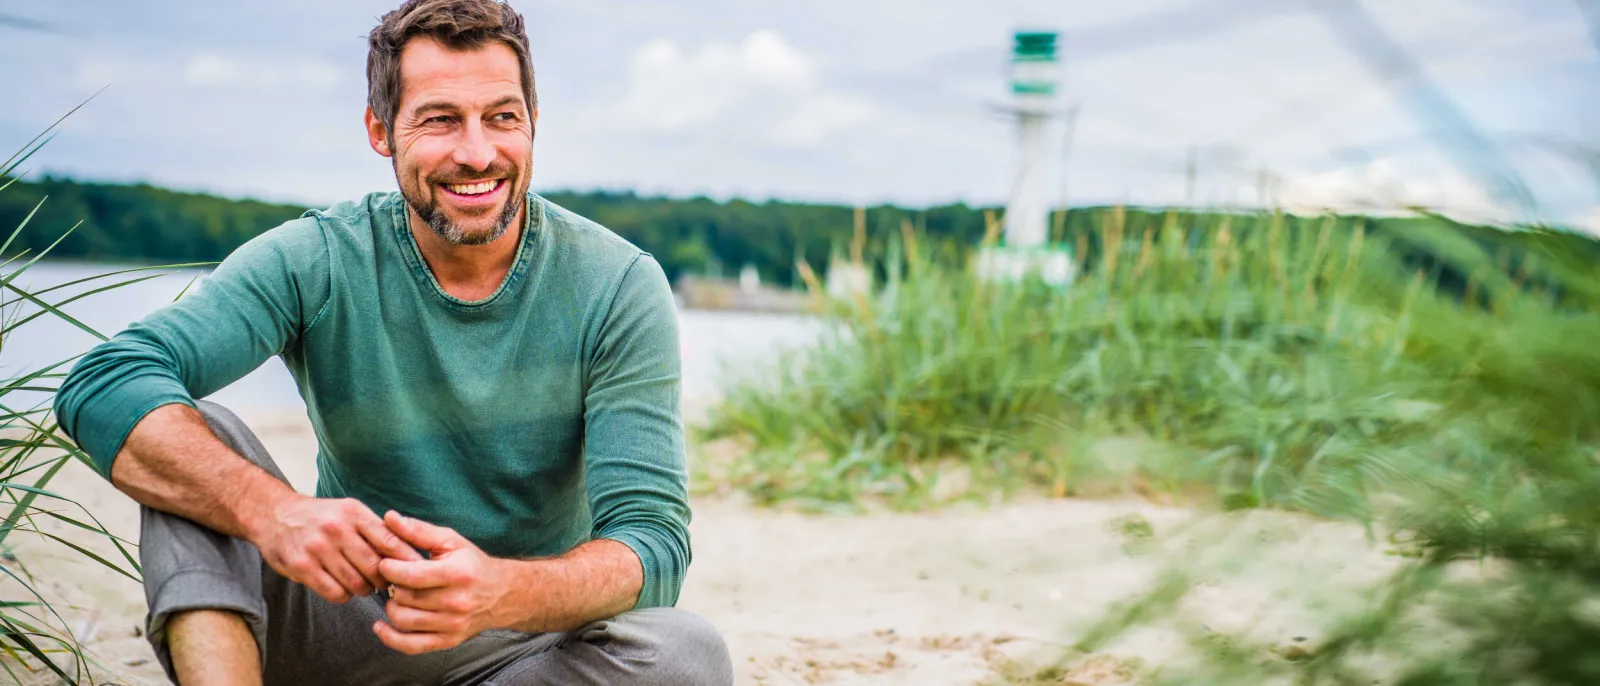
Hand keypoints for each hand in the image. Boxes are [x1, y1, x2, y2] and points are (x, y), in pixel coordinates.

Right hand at [252, 495, 421, 603]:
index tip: (416, 572)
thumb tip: (410, 553)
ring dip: (363, 589)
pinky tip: (341, 588)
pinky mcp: (301, 566)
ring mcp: (317, 548)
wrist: (275, 515)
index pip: (390, 541)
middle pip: (375, 567)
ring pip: (356, 583)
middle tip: (385, 584)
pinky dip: (343, 595)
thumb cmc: (321, 517)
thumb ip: (376, 529)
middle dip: (384, 580)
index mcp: (354, 513)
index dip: (406, 561)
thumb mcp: (350, 511)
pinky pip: (334, 592)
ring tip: (362, 585)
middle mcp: (337, 529)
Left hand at [373, 511, 514, 654]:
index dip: (389, 569)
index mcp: (457, 574)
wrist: (502, 594)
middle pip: (404, 598)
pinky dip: (390, 638)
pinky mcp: (448, 641)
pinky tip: (381, 626)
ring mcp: (452, 625)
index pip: (411, 575)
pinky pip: (411, 646)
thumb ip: (418, 531)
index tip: (385, 563)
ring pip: (403, 621)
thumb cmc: (472, 564)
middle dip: (392, 587)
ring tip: (397, 596)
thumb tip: (389, 518)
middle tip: (393, 580)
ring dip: (392, 608)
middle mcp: (456, 602)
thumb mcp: (451, 541)